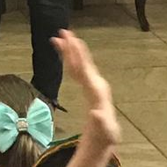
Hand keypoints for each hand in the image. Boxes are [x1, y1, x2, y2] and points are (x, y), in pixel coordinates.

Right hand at [52, 29, 120, 147]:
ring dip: (70, 50)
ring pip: (79, 63)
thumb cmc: (105, 135)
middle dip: (73, 46)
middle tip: (64, 31)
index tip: (72, 42)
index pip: (85, 69)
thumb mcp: (105, 132)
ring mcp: (92, 84)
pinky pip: (77, 69)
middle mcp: (96, 83)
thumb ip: (101, 123)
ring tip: (60, 37)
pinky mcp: (88, 87)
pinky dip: (70, 59)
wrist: (106, 135)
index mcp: (97, 91)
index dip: (77, 56)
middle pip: (83, 62)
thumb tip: (96, 113)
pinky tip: (65, 53)